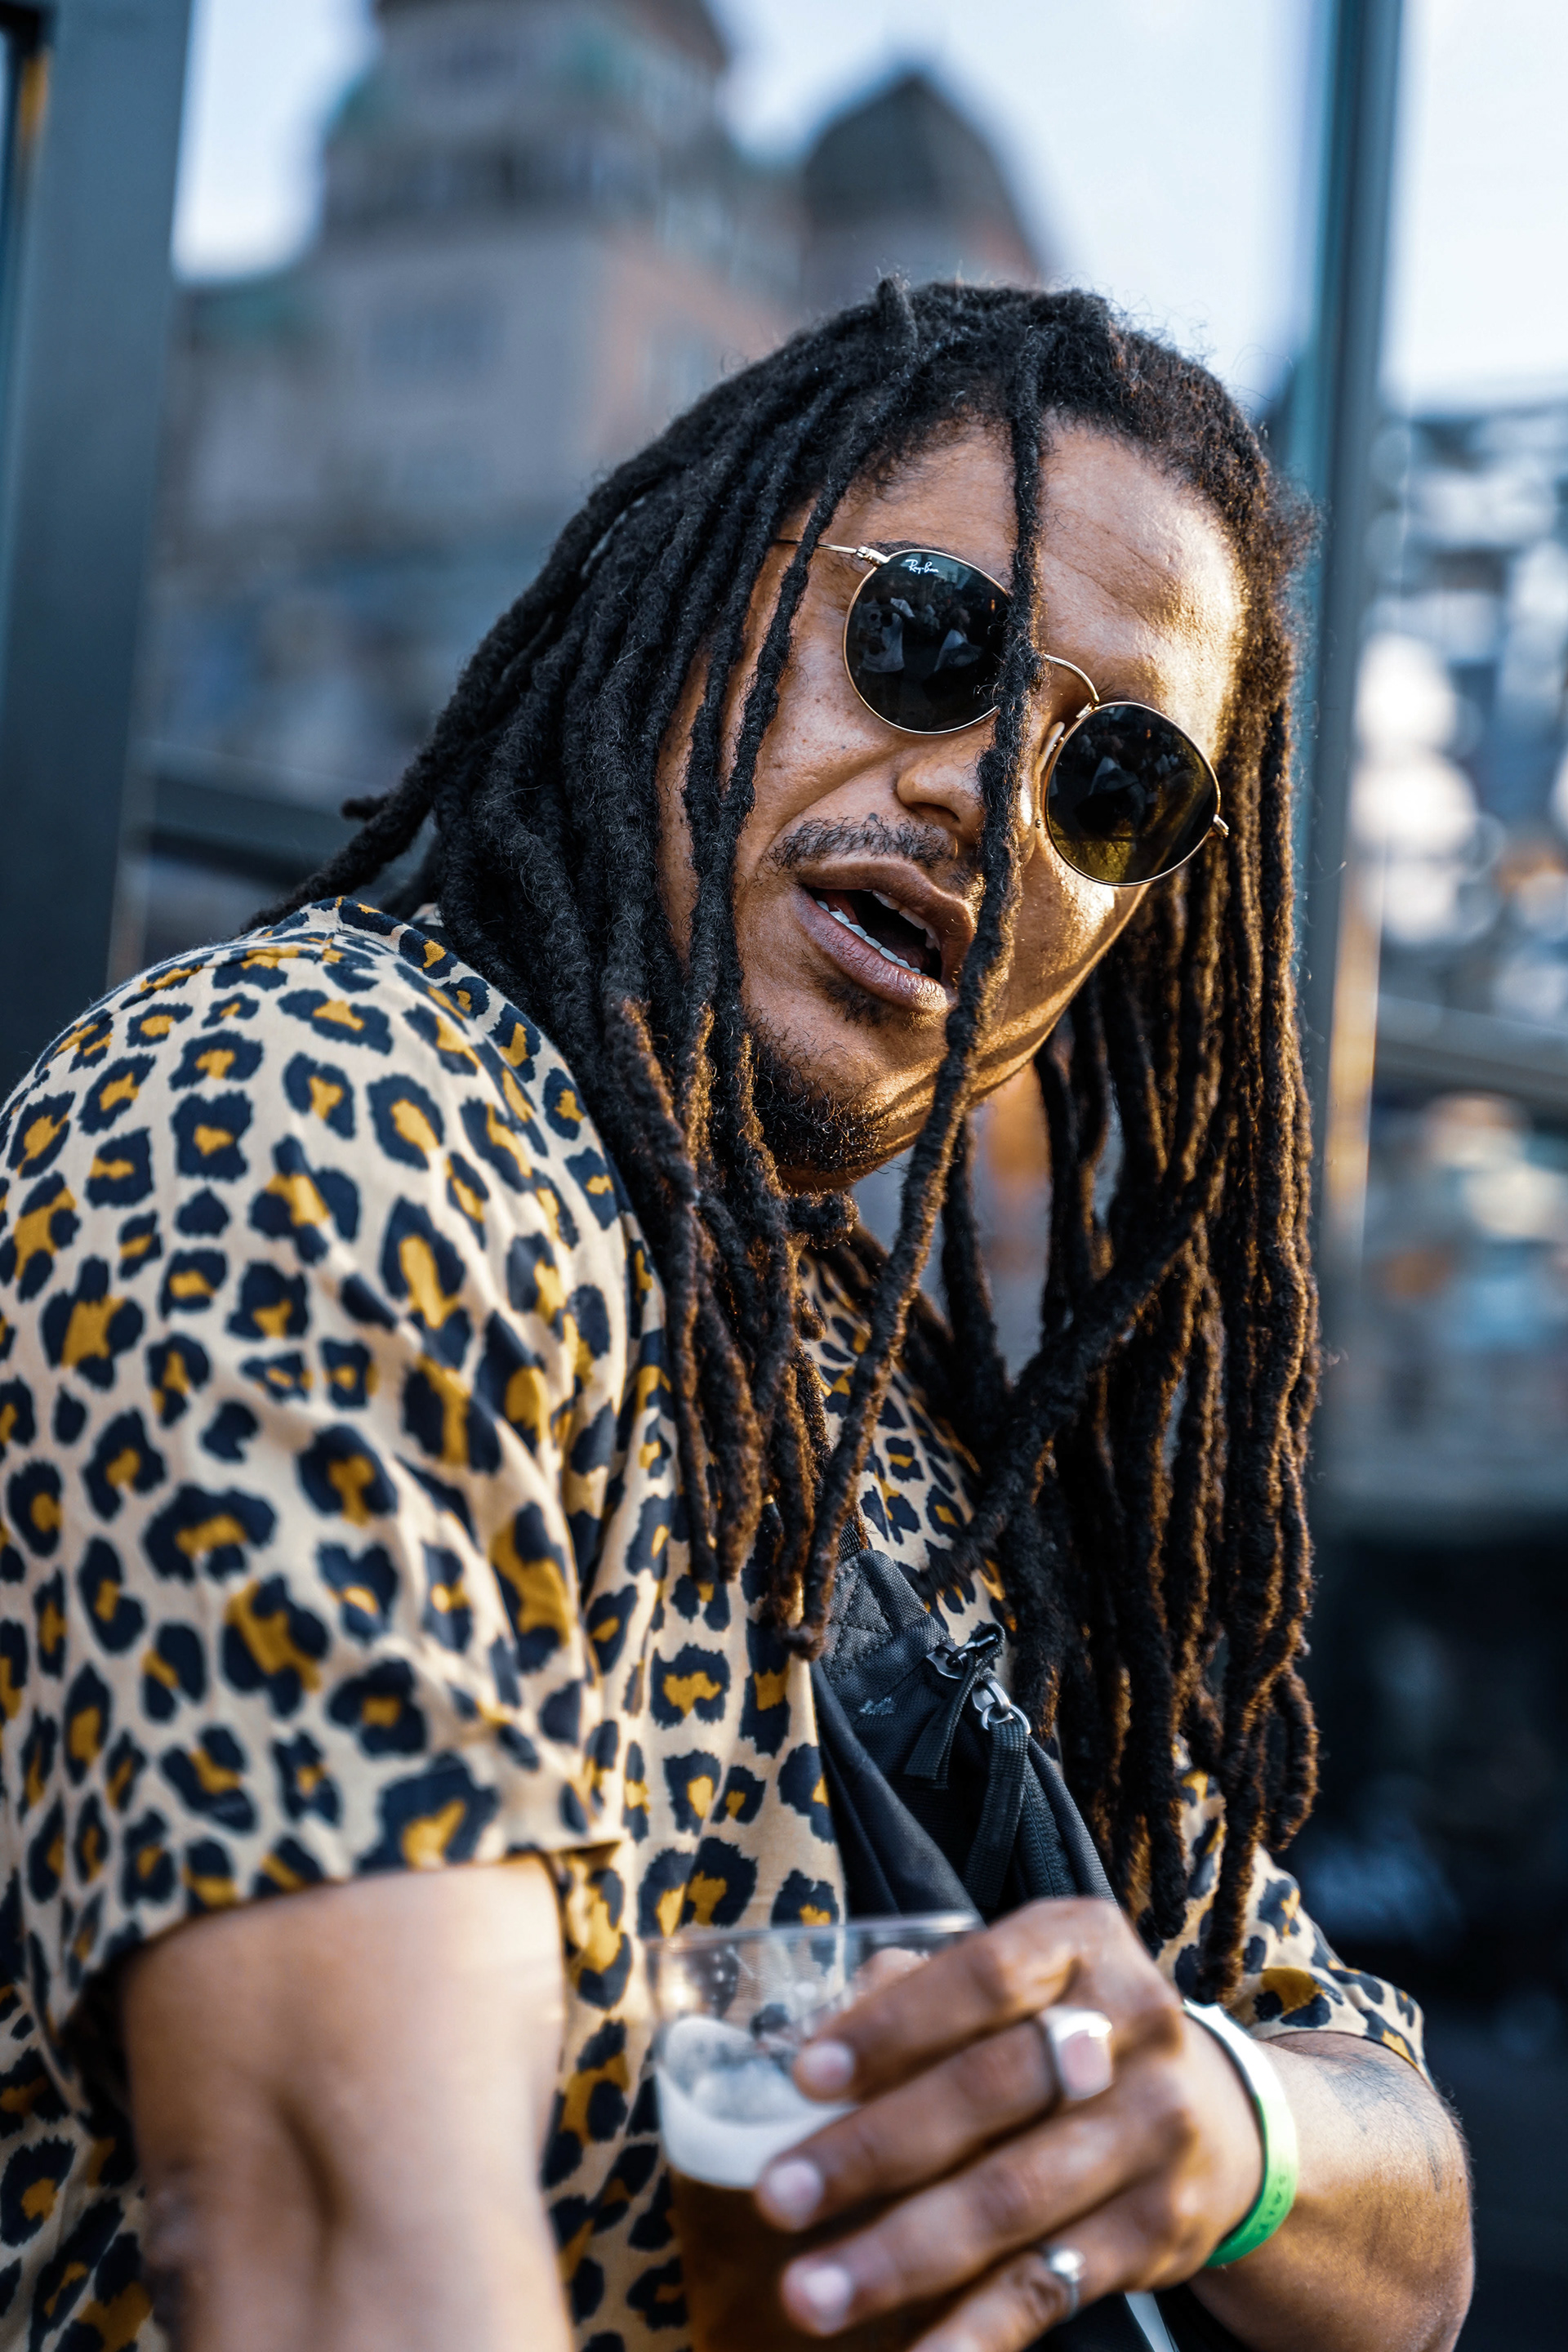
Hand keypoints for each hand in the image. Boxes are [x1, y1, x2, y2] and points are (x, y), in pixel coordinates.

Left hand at [754, 1897, 1262, 2348]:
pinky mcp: (1159, 2231)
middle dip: (875, 2150)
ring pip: (1014, 2199)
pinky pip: (1053, 2282)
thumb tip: (818, 2029)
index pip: (984, 1976)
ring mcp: (1154, 2132)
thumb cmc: (1069, 2029)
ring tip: (812, 2292)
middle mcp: (1131, 2028)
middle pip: (991, 2091)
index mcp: (1081, 1943)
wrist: (1221, 2113)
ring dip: (902, 2254)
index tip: (806, 2076)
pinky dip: (979, 2328)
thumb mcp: (1021, 1979)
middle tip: (779, 2196)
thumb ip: (923, 1991)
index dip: (894, 2026)